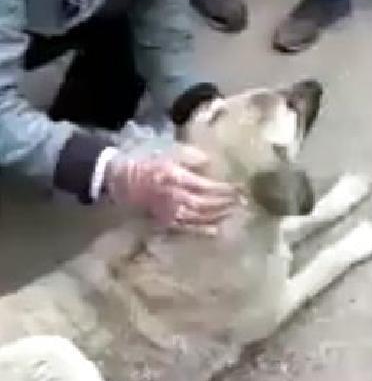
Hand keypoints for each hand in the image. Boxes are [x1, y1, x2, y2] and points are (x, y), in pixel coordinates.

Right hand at [104, 146, 236, 230]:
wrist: (119, 177)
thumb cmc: (145, 161)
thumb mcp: (169, 151)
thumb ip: (191, 156)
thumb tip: (210, 163)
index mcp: (177, 177)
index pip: (208, 187)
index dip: (225, 190)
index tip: (241, 189)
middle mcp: (175, 197)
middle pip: (207, 204)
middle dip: (226, 204)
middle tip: (243, 203)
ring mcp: (169, 211)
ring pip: (200, 217)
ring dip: (218, 216)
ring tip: (234, 212)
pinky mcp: (163, 220)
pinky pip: (186, 228)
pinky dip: (202, 229)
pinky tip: (215, 229)